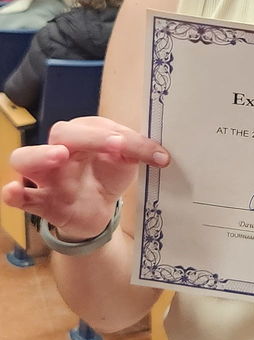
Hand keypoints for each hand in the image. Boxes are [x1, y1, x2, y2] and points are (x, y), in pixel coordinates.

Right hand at [1, 116, 168, 239]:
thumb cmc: (107, 177)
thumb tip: (131, 147)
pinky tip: (15, 191)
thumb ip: (130, 153)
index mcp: (84, 134)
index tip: (154, 154)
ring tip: (59, 156)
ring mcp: (46, 176)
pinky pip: (19, 197)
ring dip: (41, 155)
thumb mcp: (126, 164)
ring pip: (25, 158)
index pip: (99, 127)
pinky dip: (14, 193)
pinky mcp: (39, 202)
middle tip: (116, 145)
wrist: (99, 211)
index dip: (127, 138)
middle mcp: (60, 149)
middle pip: (62, 133)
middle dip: (90, 137)